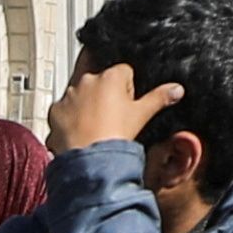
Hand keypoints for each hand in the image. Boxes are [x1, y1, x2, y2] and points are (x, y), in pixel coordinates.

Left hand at [52, 61, 183, 157]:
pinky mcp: (55, 110)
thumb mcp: (142, 114)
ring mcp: (69, 95)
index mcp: (111, 76)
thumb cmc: (115, 135)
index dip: (127, 88)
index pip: (123, 72)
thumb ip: (160, 98)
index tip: (127, 103)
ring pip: (80, 93)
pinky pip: (64, 110)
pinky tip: (79, 131)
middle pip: (100, 80)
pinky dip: (70, 118)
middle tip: (111, 116)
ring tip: (95, 126)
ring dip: (86, 104)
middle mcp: (87, 80)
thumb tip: (177, 89)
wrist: (90, 160)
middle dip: (105, 93)